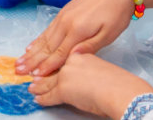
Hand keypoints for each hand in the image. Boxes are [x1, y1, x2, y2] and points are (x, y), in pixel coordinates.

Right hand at [19, 0, 135, 75]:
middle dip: (32, 61)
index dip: (46, 67)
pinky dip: (37, 39)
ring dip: (31, 51)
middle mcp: (66, 23)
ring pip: (44, 38)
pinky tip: (30, 46)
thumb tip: (73, 59)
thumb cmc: (117, 13)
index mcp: (78, 30)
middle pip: (47, 46)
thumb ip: (90, 47)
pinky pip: (48, 29)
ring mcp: (63, 16)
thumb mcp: (110, 34)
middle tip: (18, 72)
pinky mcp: (64, 11)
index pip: (59, 53)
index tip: (34, 77)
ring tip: (19, 62)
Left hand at [30, 53, 152, 118]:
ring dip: (39, 86)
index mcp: (82, 54)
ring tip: (32, 88)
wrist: (120, 90)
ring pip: (48, 81)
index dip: (53, 63)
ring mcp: (66, 75)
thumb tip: (85, 74)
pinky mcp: (63, 89)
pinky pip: (50, 95)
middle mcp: (71, 62)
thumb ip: (90, 67)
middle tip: (32, 77)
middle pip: (53, 68)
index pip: (63, 58)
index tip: (46, 65)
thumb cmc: (119, 82)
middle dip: (41, 73)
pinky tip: (38, 99)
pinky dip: (43, 98)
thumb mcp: (102, 67)